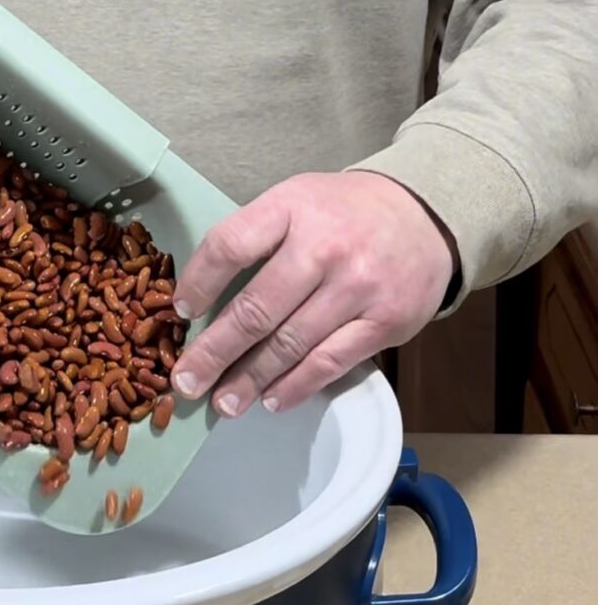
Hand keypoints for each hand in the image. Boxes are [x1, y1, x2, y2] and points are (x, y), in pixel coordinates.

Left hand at [171, 172, 455, 415]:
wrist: (424, 216)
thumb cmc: (343, 213)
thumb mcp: (296, 201)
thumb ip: (257, 238)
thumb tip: (204, 298)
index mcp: (292, 208)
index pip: (231, 244)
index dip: (199, 282)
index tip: (180, 313)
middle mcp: (324, 246)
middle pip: (256, 308)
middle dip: (216, 352)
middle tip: (188, 382)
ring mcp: (357, 286)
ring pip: (291, 343)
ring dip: (251, 379)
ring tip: (225, 403)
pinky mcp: (384, 321)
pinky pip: (330, 361)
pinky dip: (297, 385)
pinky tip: (272, 399)